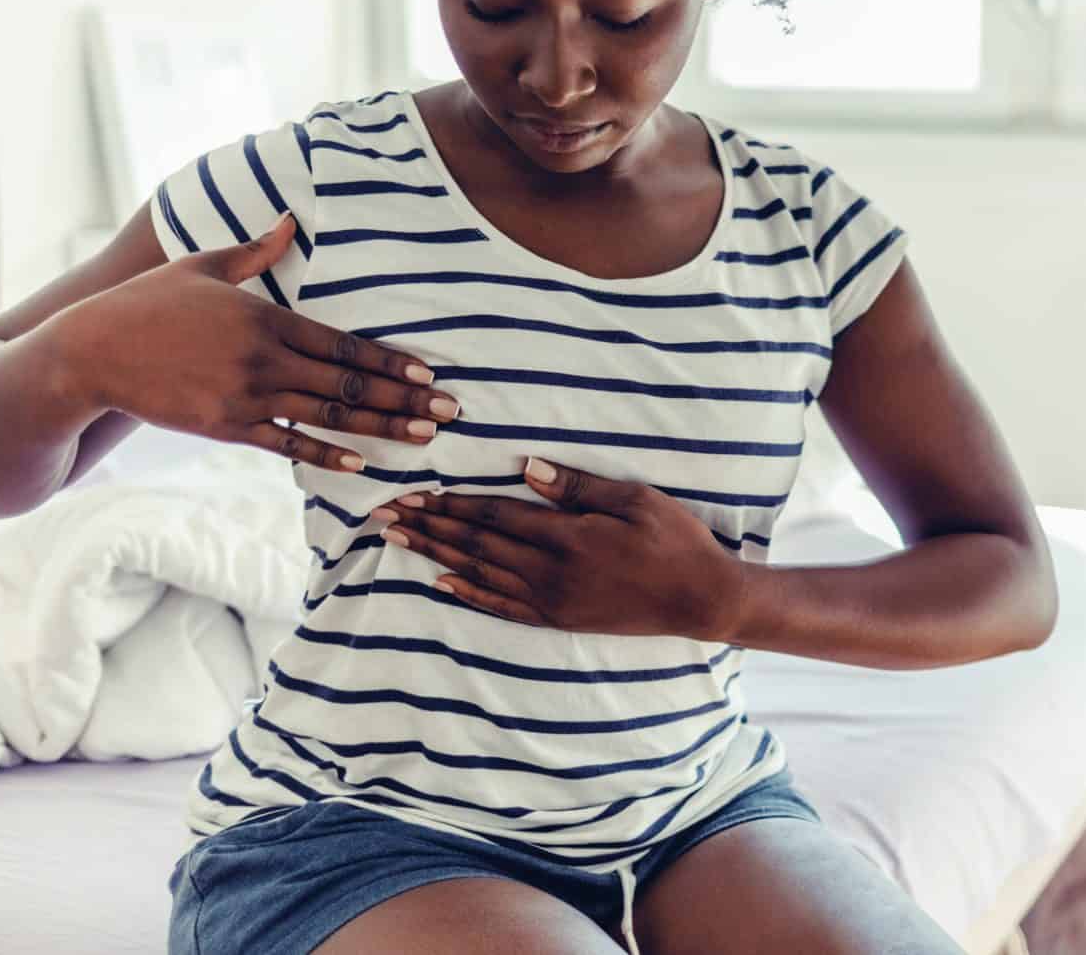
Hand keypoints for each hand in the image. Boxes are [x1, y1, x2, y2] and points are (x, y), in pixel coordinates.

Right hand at [47, 212, 459, 470]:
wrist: (91, 353)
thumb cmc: (148, 303)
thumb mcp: (202, 264)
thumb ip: (254, 251)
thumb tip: (289, 220)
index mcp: (266, 318)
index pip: (343, 344)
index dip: (389, 362)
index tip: (428, 373)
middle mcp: (264, 360)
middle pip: (347, 384)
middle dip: (404, 399)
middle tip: (450, 412)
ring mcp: (246, 397)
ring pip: (327, 417)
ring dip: (380, 428)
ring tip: (423, 438)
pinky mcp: (226, 427)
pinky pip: (287, 444)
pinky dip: (326, 454)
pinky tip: (362, 463)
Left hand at [373, 457, 748, 640]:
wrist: (699, 599)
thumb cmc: (676, 540)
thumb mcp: (636, 500)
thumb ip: (579, 486)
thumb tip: (527, 467)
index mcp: (570, 536)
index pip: (496, 515)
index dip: (452, 502)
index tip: (415, 491)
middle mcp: (551, 571)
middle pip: (477, 544)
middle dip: (429, 526)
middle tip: (386, 513)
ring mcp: (552, 599)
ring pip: (480, 574)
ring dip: (436, 555)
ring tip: (400, 540)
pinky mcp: (558, 619)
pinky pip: (501, 606)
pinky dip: (468, 593)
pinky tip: (442, 582)